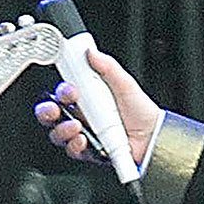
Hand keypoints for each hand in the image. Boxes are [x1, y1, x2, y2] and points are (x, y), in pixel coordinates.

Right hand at [34, 48, 161, 164]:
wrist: (155, 135)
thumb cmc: (141, 111)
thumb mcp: (125, 84)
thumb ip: (109, 67)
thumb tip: (92, 52)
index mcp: (87, 99)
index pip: (63, 94)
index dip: (62, 92)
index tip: (70, 90)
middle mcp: (82, 117)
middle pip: (52, 115)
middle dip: (47, 111)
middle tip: (55, 109)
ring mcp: (85, 134)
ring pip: (58, 134)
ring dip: (62, 129)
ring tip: (76, 126)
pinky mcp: (90, 152)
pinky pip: (74, 150)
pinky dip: (75, 146)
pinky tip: (84, 140)